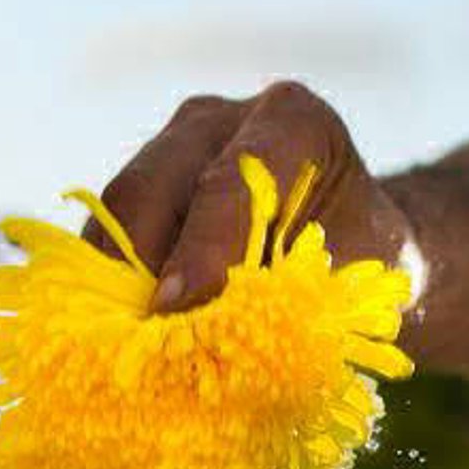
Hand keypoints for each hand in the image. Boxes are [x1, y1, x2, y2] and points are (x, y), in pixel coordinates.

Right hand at [86, 82, 413, 312]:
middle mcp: (219, 121)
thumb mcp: (349, 277)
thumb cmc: (363, 261)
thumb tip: (218, 339)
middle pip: (155, 187)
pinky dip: (105, 290)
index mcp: (292, 120)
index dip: (203, 246)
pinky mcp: (138, 192)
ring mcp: (168, 149)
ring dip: (111, 284)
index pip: (235, 181)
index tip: (177, 306)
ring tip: (117, 348)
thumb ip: (292, 294)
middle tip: (136, 340)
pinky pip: (104, 239)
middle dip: (140, 268)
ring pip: (118, 214)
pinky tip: (111, 338)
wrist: (352, 248)